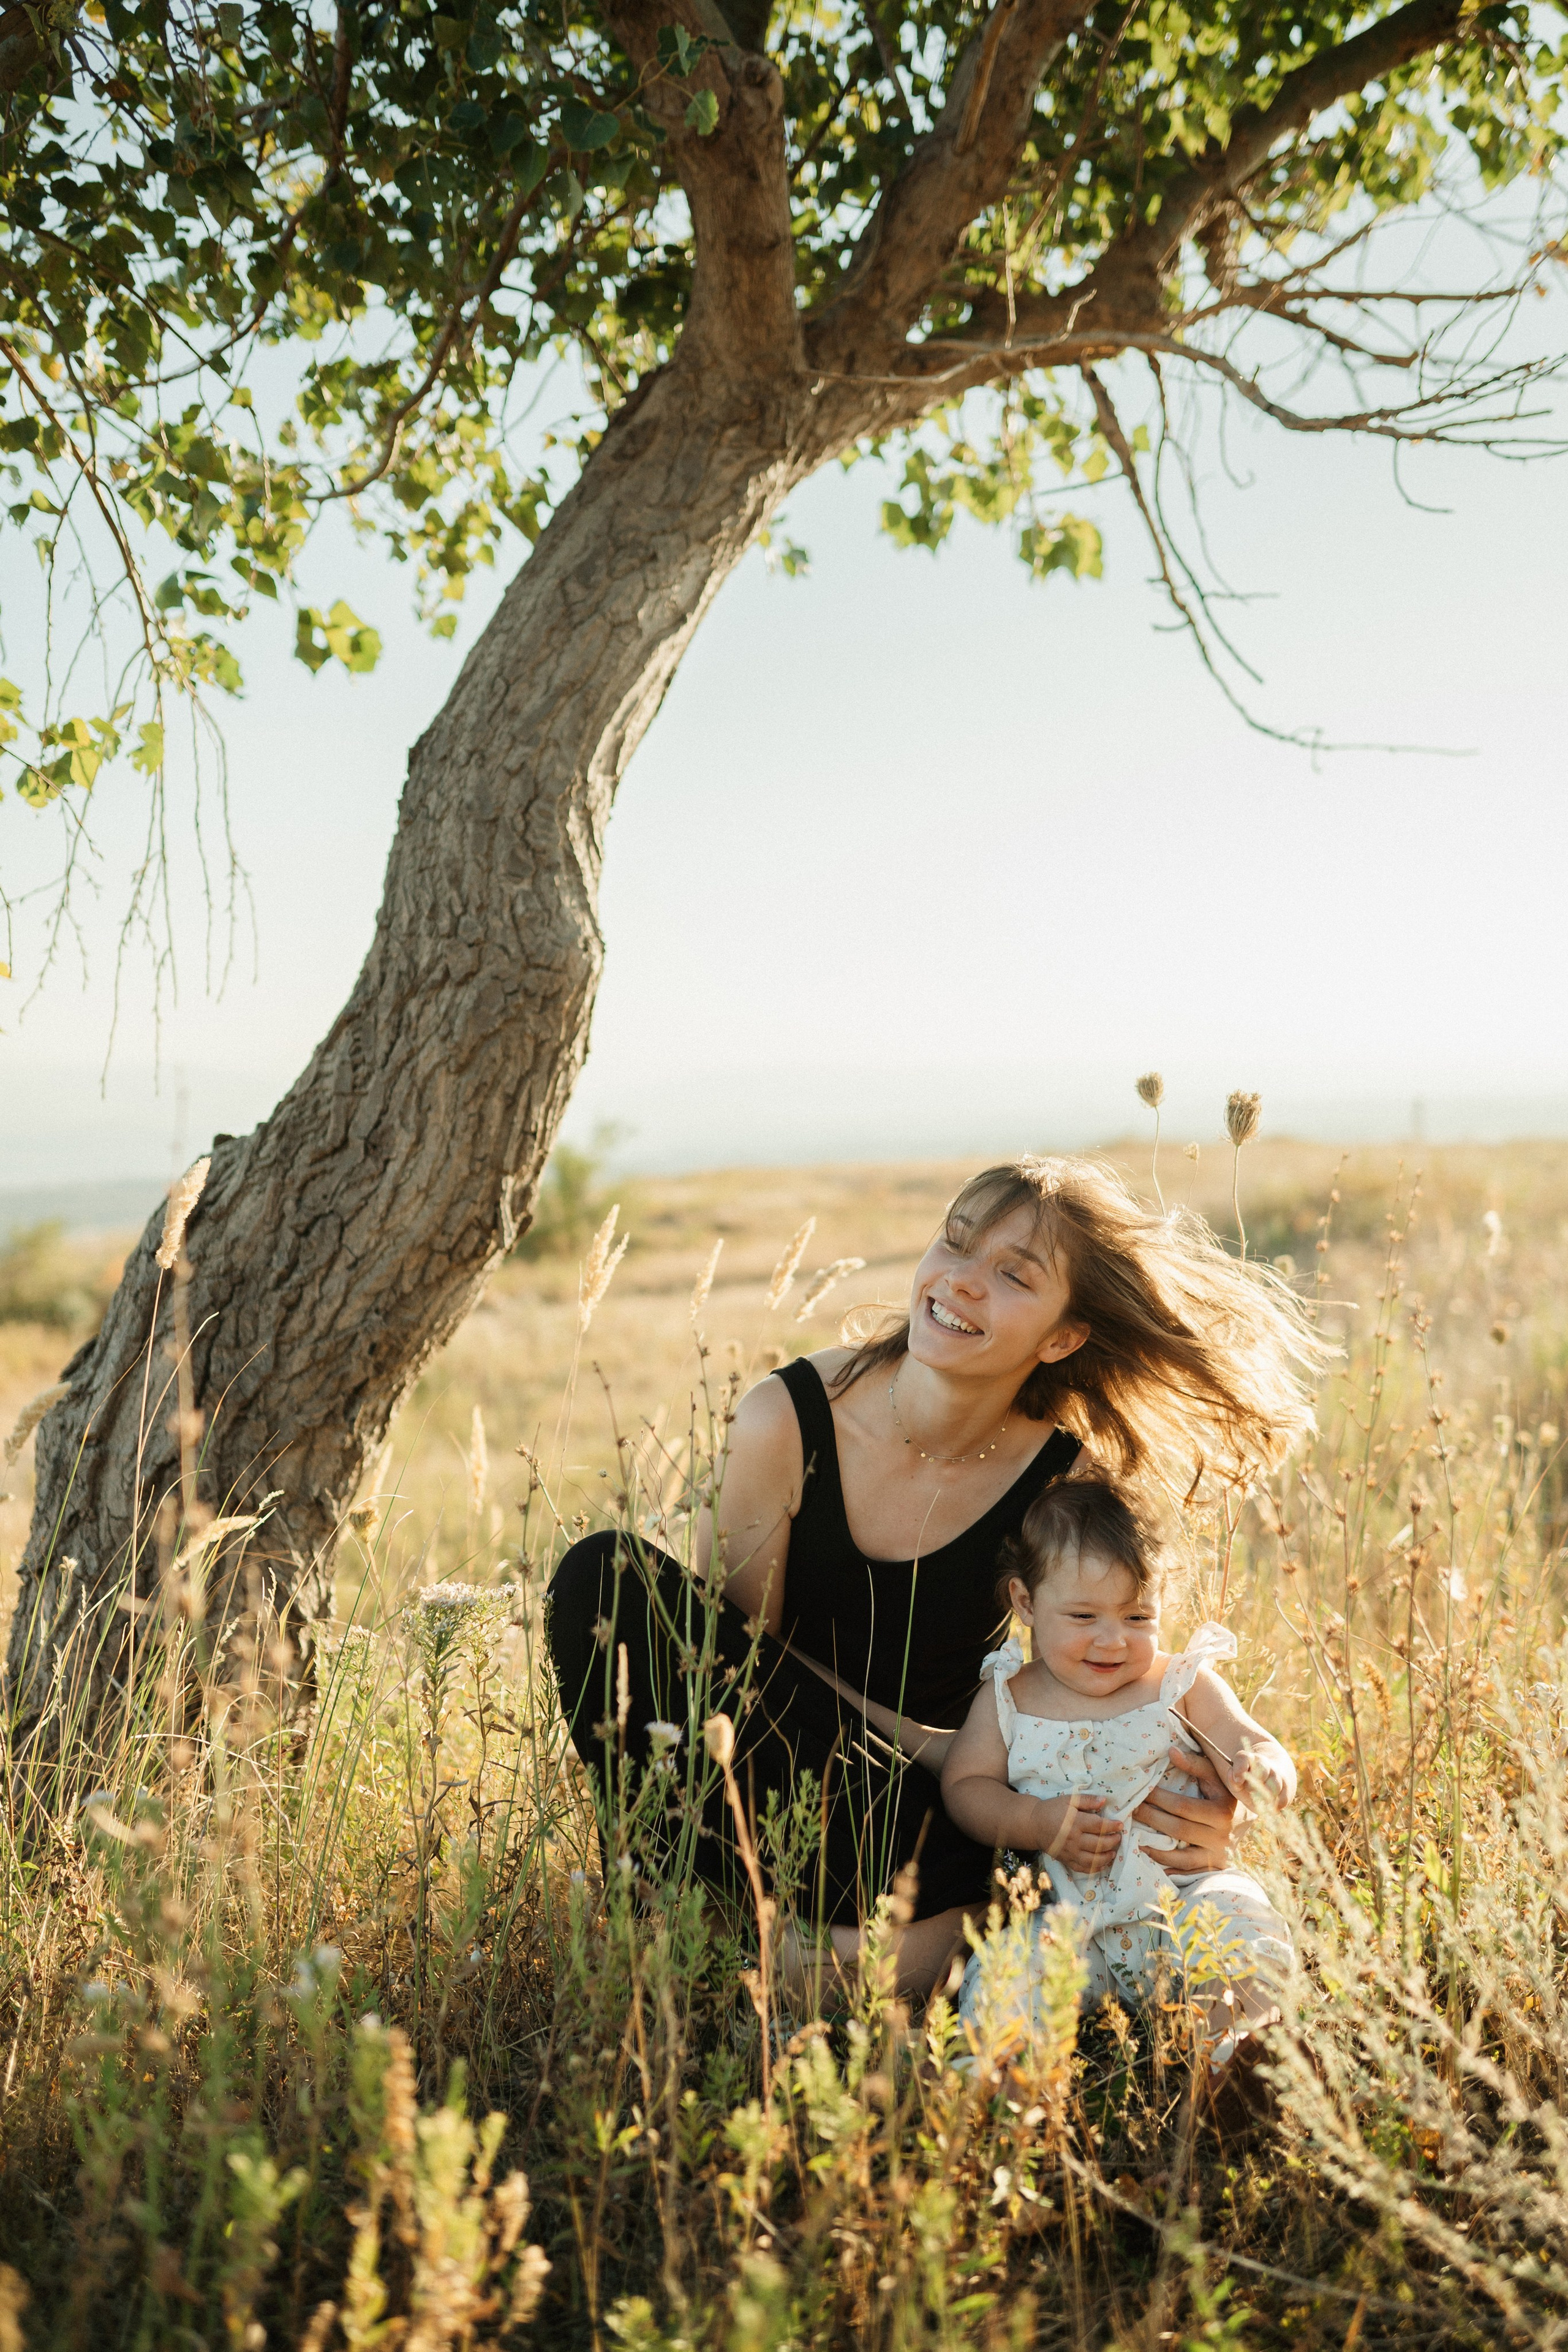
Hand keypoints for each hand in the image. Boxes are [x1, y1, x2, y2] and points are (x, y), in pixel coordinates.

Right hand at [1036, 1792, 1123, 1874]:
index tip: (1120, 1825)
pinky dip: (1095, 1868)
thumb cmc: (1052, 1810)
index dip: (1112, 1826)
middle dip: (1112, 1841)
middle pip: (1099, 1844)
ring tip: (1113, 1852)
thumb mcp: (1068, 1800)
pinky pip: (1083, 1868)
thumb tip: (1104, 1801)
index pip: (1099, 1826)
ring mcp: (1070, 1852)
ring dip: (1106, 1857)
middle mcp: (1074, 1839)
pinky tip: (1102, 1864)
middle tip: (1118, 1837)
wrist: (1034, 1825)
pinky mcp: (1066, 1860)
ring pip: (1093, 1859)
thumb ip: (1086, 1800)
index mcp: (1075, 1822)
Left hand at [1129, 1745, 1238, 1871]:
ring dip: (1156, 1850)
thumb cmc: (1224, 1792)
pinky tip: (1153, 1864)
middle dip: (1151, 1819)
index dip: (1159, 1799)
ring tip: (1135, 1839)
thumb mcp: (1215, 1775)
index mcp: (1221, 1811)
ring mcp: (1218, 1854)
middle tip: (1131, 1811)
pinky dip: (1171, 1869)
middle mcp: (1222, 1835)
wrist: (1246, 1819)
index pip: (1182, 1806)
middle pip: (1179, 1829)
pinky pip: (1190, 1872)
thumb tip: (1171, 1752)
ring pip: (1183, 1856)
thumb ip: (1194, 1764)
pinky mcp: (1214, 1866)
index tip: (1141, 1792)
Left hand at [1228, 1737, 1289, 1811]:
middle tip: (1250, 1791)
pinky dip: (1273, 1806)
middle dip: (1254, 1784)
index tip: (1238, 1780)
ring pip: (1274, 1786)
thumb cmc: (1246, 1783)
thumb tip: (1237, 1780)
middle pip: (1262, 1771)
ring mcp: (1278, 1776)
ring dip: (1265, 1796)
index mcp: (1249, 1759)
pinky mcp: (1286, 1790)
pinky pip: (1282, 1799)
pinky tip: (1267, 1805)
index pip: (1243, 1758)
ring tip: (1259, 1800)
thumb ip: (1232, 1780)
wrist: (1267, 1784)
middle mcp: (1265, 1765)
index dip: (1240, 1769)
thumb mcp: (1236, 1781)